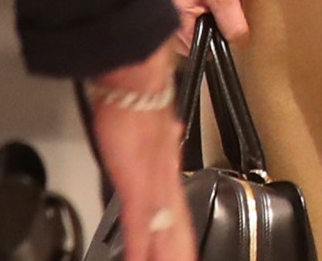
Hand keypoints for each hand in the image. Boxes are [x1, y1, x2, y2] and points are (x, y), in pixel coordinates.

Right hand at [87, 45, 195, 260]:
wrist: (134, 78)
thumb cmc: (135, 100)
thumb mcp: (148, 131)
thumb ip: (152, 146)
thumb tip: (151, 150)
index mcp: (169, 170)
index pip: (180, 218)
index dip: (183, 243)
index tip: (187, 258)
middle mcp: (166, 180)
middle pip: (179, 232)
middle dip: (182, 255)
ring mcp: (152, 183)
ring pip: (166, 231)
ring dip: (169, 255)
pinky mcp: (135, 180)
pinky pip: (139, 222)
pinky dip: (140, 246)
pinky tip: (140, 259)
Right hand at [171, 0, 247, 52]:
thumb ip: (229, 18)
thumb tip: (237, 39)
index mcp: (176, 15)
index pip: (192, 47)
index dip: (211, 43)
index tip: (223, 34)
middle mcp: (164, 11)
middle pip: (185, 37)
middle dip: (203, 31)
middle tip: (220, 16)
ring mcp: (164, 0)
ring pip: (183, 21)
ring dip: (198, 18)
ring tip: (212, 2)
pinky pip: (180, 7)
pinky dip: (193, 5)